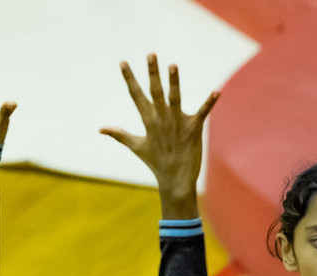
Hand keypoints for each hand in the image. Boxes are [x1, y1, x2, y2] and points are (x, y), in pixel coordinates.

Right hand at [101, 56, 218, 212]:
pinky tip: (216, 92)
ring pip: (175, 98)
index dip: (129, 78)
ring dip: (174, 82)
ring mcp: (177, 123)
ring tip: (172, 65)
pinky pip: (202, 113)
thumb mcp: (136, 146)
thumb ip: (119, 134)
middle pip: (155, 91)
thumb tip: (100, 129)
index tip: (123, 62)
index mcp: (148, 121)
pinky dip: (209, 103)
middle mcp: (161, 119)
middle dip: (153, 73)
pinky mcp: (193, 129)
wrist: (175, 181)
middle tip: (151, 54)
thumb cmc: (156, 163)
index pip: (136, 95)